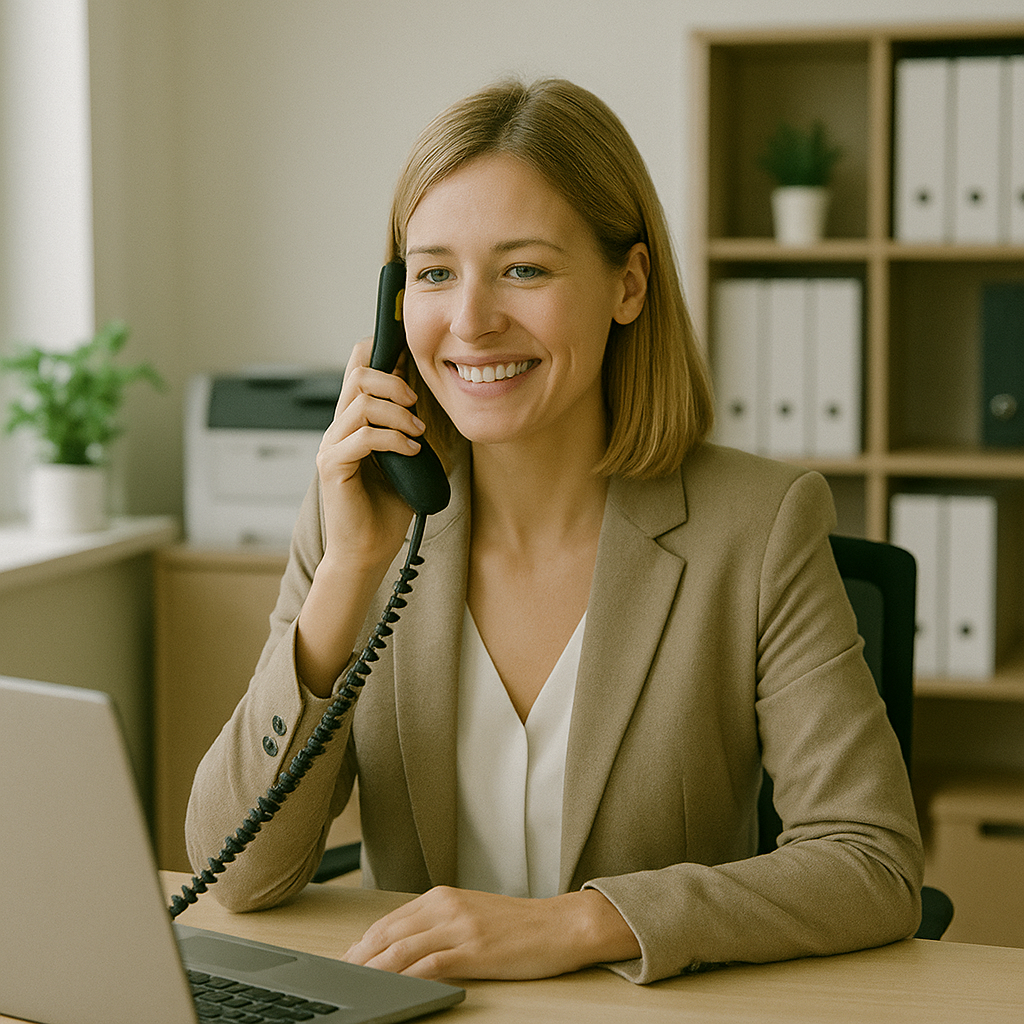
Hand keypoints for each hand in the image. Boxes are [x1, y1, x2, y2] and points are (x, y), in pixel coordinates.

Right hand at [316, 339, 424, 570]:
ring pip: (360, 404)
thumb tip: (429, 398)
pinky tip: (411, 452)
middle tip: (416, 404)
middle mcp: (338, 428)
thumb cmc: (388, 508)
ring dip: (397, 414)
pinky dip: (393, 440)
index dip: (381, 353)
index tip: (412, 360)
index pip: (358, 368)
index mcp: (354, 422)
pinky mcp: (332, 467)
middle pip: (357, 375)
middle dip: (394, 382)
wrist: (370, 551)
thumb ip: (409, 427)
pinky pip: (363, 438)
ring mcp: (332, 446)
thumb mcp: (408, 458)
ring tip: (418, 433)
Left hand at [342, 886, 640, 980]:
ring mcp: (460, 927)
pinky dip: (406, 978)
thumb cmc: (519, 926)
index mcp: (442, 897)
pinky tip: (393, 988)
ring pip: (402, 950)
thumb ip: (438, 924)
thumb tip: (404, 947)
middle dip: (359, 958)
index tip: (345, 961)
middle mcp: (446, 907)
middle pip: (388, 934)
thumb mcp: (471, 915)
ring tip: (356, 986)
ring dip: (374, 970)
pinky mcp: (474, 950)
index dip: (362, 944)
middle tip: (340, 977)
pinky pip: (430, 965)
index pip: (388, 922)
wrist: (560, 925)